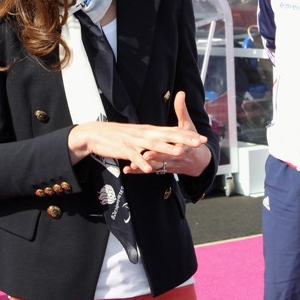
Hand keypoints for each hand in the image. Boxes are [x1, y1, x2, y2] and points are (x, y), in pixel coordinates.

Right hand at [68, 91, 209, 174]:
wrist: (96, 133)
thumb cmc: (118, 135)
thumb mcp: (138, 134)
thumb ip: (151, 136)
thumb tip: (164, 138)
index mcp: (149, 130)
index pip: (171, 131)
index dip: (187, 135)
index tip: (202, 138)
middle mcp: (144, 133)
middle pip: (167, 135)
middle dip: (183, 139)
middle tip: (199, 143)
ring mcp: (134, 141)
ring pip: (152, 145)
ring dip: (166, 149)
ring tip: (179, 153)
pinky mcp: (123, 148)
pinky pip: (134, 156)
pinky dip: (141, 162)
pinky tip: (149, 169)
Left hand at [122, 91, 210, 176]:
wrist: (198, 162)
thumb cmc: (191, 140)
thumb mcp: (188, 125)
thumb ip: (182, 110)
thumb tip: (181, 93)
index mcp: (183, 144)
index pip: (179, 143)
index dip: (171, 143)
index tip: (164, 139)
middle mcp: (177, 155)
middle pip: (167, 157)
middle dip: (157, 156)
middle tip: (145, 155)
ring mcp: (169, 164)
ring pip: (157, 166)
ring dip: (145, 166)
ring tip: (132, 164)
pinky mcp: (162, 169)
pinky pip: (150, 170)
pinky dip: (139, 171)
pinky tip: (128, 169)